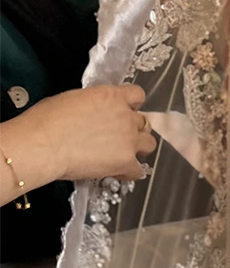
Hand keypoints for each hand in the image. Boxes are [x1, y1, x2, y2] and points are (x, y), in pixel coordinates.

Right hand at [29, 84, 155, 181]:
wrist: (43, 144)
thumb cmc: (47, 120)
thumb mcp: (73, 99)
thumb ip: (94, 104)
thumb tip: (96, 113)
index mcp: (111, 96)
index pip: (137, 95)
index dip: (132, 104)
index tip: (125, 111)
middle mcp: (125, 116)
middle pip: (143, 122)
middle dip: (133, 128)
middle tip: (119, 136)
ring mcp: (129, 140)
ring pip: (149, 144)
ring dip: (138, 148)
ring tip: (123, 154)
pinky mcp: (126, 161)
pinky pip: (138, 170)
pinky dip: (130, 171)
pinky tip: (118, 172)